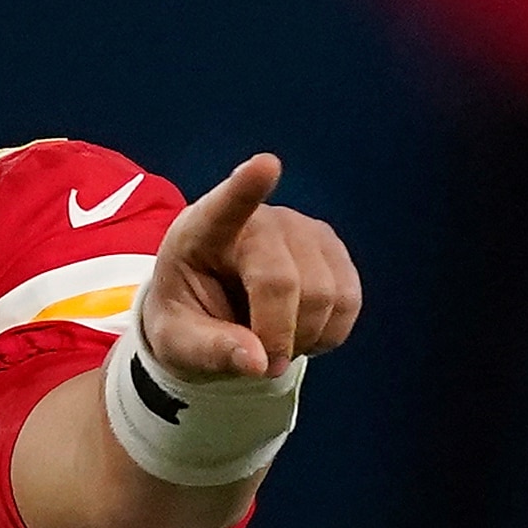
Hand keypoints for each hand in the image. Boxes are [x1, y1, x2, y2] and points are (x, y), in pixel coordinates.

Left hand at [141, 155, 361, 381]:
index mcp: (202, 232)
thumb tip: (258, 362)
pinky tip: (300, 330)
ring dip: (305, 337)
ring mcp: (302, 229)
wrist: (211, 315)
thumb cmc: (186, 320)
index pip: (226, 206)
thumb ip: (212, 351)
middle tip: (261, 362)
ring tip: (275, 339)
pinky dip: (329, 333)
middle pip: (284, 282)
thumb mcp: (178, 344)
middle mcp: (259, 220)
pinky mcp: (332, 248)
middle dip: (278, 338)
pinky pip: (350, 302)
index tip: (265, 165)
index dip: (247, 187)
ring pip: (326, 295)